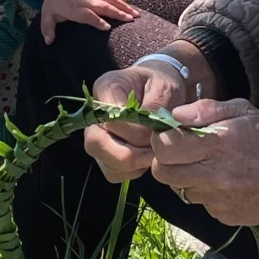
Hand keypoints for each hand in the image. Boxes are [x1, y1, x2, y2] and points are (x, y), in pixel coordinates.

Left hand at [40, 0, 138, 44]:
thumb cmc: (55, 0)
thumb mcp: (47, 14)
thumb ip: (48, 28)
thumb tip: (48, 42)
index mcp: (75, 8)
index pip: (88, 15)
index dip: (97, 21)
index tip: (107, 27)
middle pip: (103, 7)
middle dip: (118, 13)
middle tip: (130, 20)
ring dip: (123, 6)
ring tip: (135, 14)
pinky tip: (127, 4)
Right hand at [83, 58, 193, 182]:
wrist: (160, 90)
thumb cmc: (161, 85)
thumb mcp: (165, 87)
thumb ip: (156, 108)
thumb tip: (148, 134)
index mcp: (106, 88)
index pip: (112, 120)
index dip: (136, 133)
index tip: (158, 133)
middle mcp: (93, 114)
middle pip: (97, 144)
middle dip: (130, 155)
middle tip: (155, 152)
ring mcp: (96, 136)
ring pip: (106, 162)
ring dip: (134, 165)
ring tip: (153, 152)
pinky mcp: (104, 154)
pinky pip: (114, 173)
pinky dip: (133, 172)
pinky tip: (146, 158)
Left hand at [149, 98, 258, 229]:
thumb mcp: (244, 111)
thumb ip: (206, 109)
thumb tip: (175, 115)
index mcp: (217, 144)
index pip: (165, 147)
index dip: (162, 139)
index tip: (171, 135)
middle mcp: (213, 175)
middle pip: (163, 172)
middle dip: (166, 161)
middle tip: (182, 152)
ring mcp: (217, 200)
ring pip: (180, 189)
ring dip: (187, 177)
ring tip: (211, 166)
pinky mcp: (222, 216)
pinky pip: (201, 203)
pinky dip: (206, 193)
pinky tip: (226, 182)